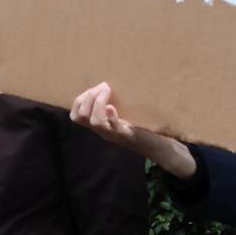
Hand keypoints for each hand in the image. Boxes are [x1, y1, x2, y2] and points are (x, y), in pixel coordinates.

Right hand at [68, 83, 196, 178]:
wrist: (159, 148)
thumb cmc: (143, 129)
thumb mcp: (124, 118)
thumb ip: (114, 108)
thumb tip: (108, 86)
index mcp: (100, 126)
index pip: (76, 115)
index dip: (79, 100)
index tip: (94, 89)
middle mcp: (103, 132)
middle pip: (80, 117)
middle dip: (88, 97)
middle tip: (103, 87)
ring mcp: (114, 135)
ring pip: (94, 122)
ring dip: (98, 103)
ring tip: (107, 91)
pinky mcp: (128, 136)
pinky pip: (115, 129)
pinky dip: (111, 117)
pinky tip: (111, 108)